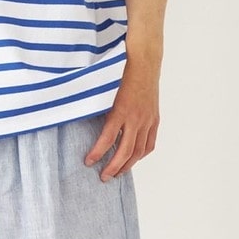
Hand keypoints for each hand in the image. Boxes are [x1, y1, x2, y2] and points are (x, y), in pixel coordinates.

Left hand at [83, 59, 160, 180]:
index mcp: (121, 110)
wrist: (144, 61)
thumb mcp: (105, 90)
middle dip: (113, 167)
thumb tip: (84, 124)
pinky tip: (133, 159)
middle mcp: (135, 118)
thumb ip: (98, 109)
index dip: (97, 153)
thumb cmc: (121, 72)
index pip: (107, 139)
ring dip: (127, 165)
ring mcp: (147, 120)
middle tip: (103, 177)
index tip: (88, 162)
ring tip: (117, 174)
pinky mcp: (154, 119)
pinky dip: (141, 154)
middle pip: (125, 151)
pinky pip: (149, 143)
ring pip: (138, 151)